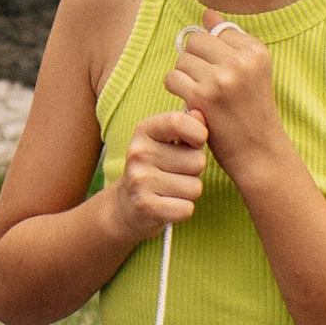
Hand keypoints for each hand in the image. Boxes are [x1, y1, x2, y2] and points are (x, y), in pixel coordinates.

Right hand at [117, 107, 207, 238]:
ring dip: (189, 192)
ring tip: (171, 189)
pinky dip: (183, 210)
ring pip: (195, 187)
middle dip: (195, 171)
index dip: (199, 134)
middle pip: (197, 161)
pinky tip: (168, 205)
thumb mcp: (168, 142)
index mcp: (144, 131)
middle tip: (176, 174)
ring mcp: (139, 180)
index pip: (179, 121)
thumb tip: (200, 113)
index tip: (195, 143)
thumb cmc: (157, 168)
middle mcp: (138, 153)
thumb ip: (188, 126)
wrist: (126, 206)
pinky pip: (187, 209)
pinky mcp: (145, 206)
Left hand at [163, 16, 287, 180]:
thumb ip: (231, 40)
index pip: (217, 30)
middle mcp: (240, 61)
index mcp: (256, 51)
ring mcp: (221, 78)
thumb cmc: (252, 111)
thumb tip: (205, 12)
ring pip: (182, 59)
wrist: (259, 152)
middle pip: (196, 41)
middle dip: (194, 60)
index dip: (212, 51)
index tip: (221, 71)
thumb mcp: (252, 72)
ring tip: (199, 92)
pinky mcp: (202, 97)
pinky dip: (176, 90)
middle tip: (205, 82)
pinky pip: (173, 79)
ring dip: (184, 76)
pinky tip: (190, 101)